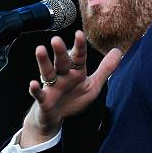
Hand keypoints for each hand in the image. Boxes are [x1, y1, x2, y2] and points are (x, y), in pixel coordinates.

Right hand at [20, 30, 121, 146]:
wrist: (55, 118)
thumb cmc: (73, 99)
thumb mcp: (93, 85)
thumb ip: (105, 69)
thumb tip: (118, 51)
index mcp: (75, 71)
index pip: (78, 56)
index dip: (79, 46)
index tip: (79, 34)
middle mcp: (62, 75)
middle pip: (61, 61)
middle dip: (60, 51)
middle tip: (56, 39)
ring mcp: (52, 86)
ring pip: (47, 72)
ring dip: (44, 61)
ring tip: (40, 49)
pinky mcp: (43, 100)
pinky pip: (38, 94)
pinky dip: (35, 89)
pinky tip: (33, 84)